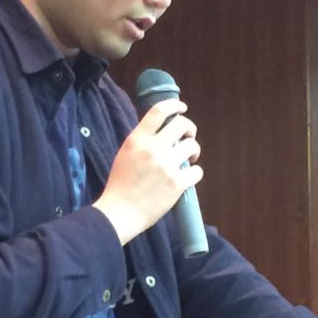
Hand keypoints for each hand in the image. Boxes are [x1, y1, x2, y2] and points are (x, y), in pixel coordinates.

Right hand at [93, 99, 202, 244]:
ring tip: (188, 159)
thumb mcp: (125, 154)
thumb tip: (162, 131)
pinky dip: (195, 172)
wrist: (120, 212)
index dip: (174, 105)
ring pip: (192, 146)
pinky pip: (197, 170)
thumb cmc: (121, 184)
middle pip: (182, 124)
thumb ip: (142, 141)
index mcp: (137, 140)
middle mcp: (153, 149)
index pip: (158, 111)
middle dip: (189, 128)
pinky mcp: (177, 183)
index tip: (182, 108)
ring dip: (193, 150)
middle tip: (188, 137)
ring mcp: (166, 166)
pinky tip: (188, 176)